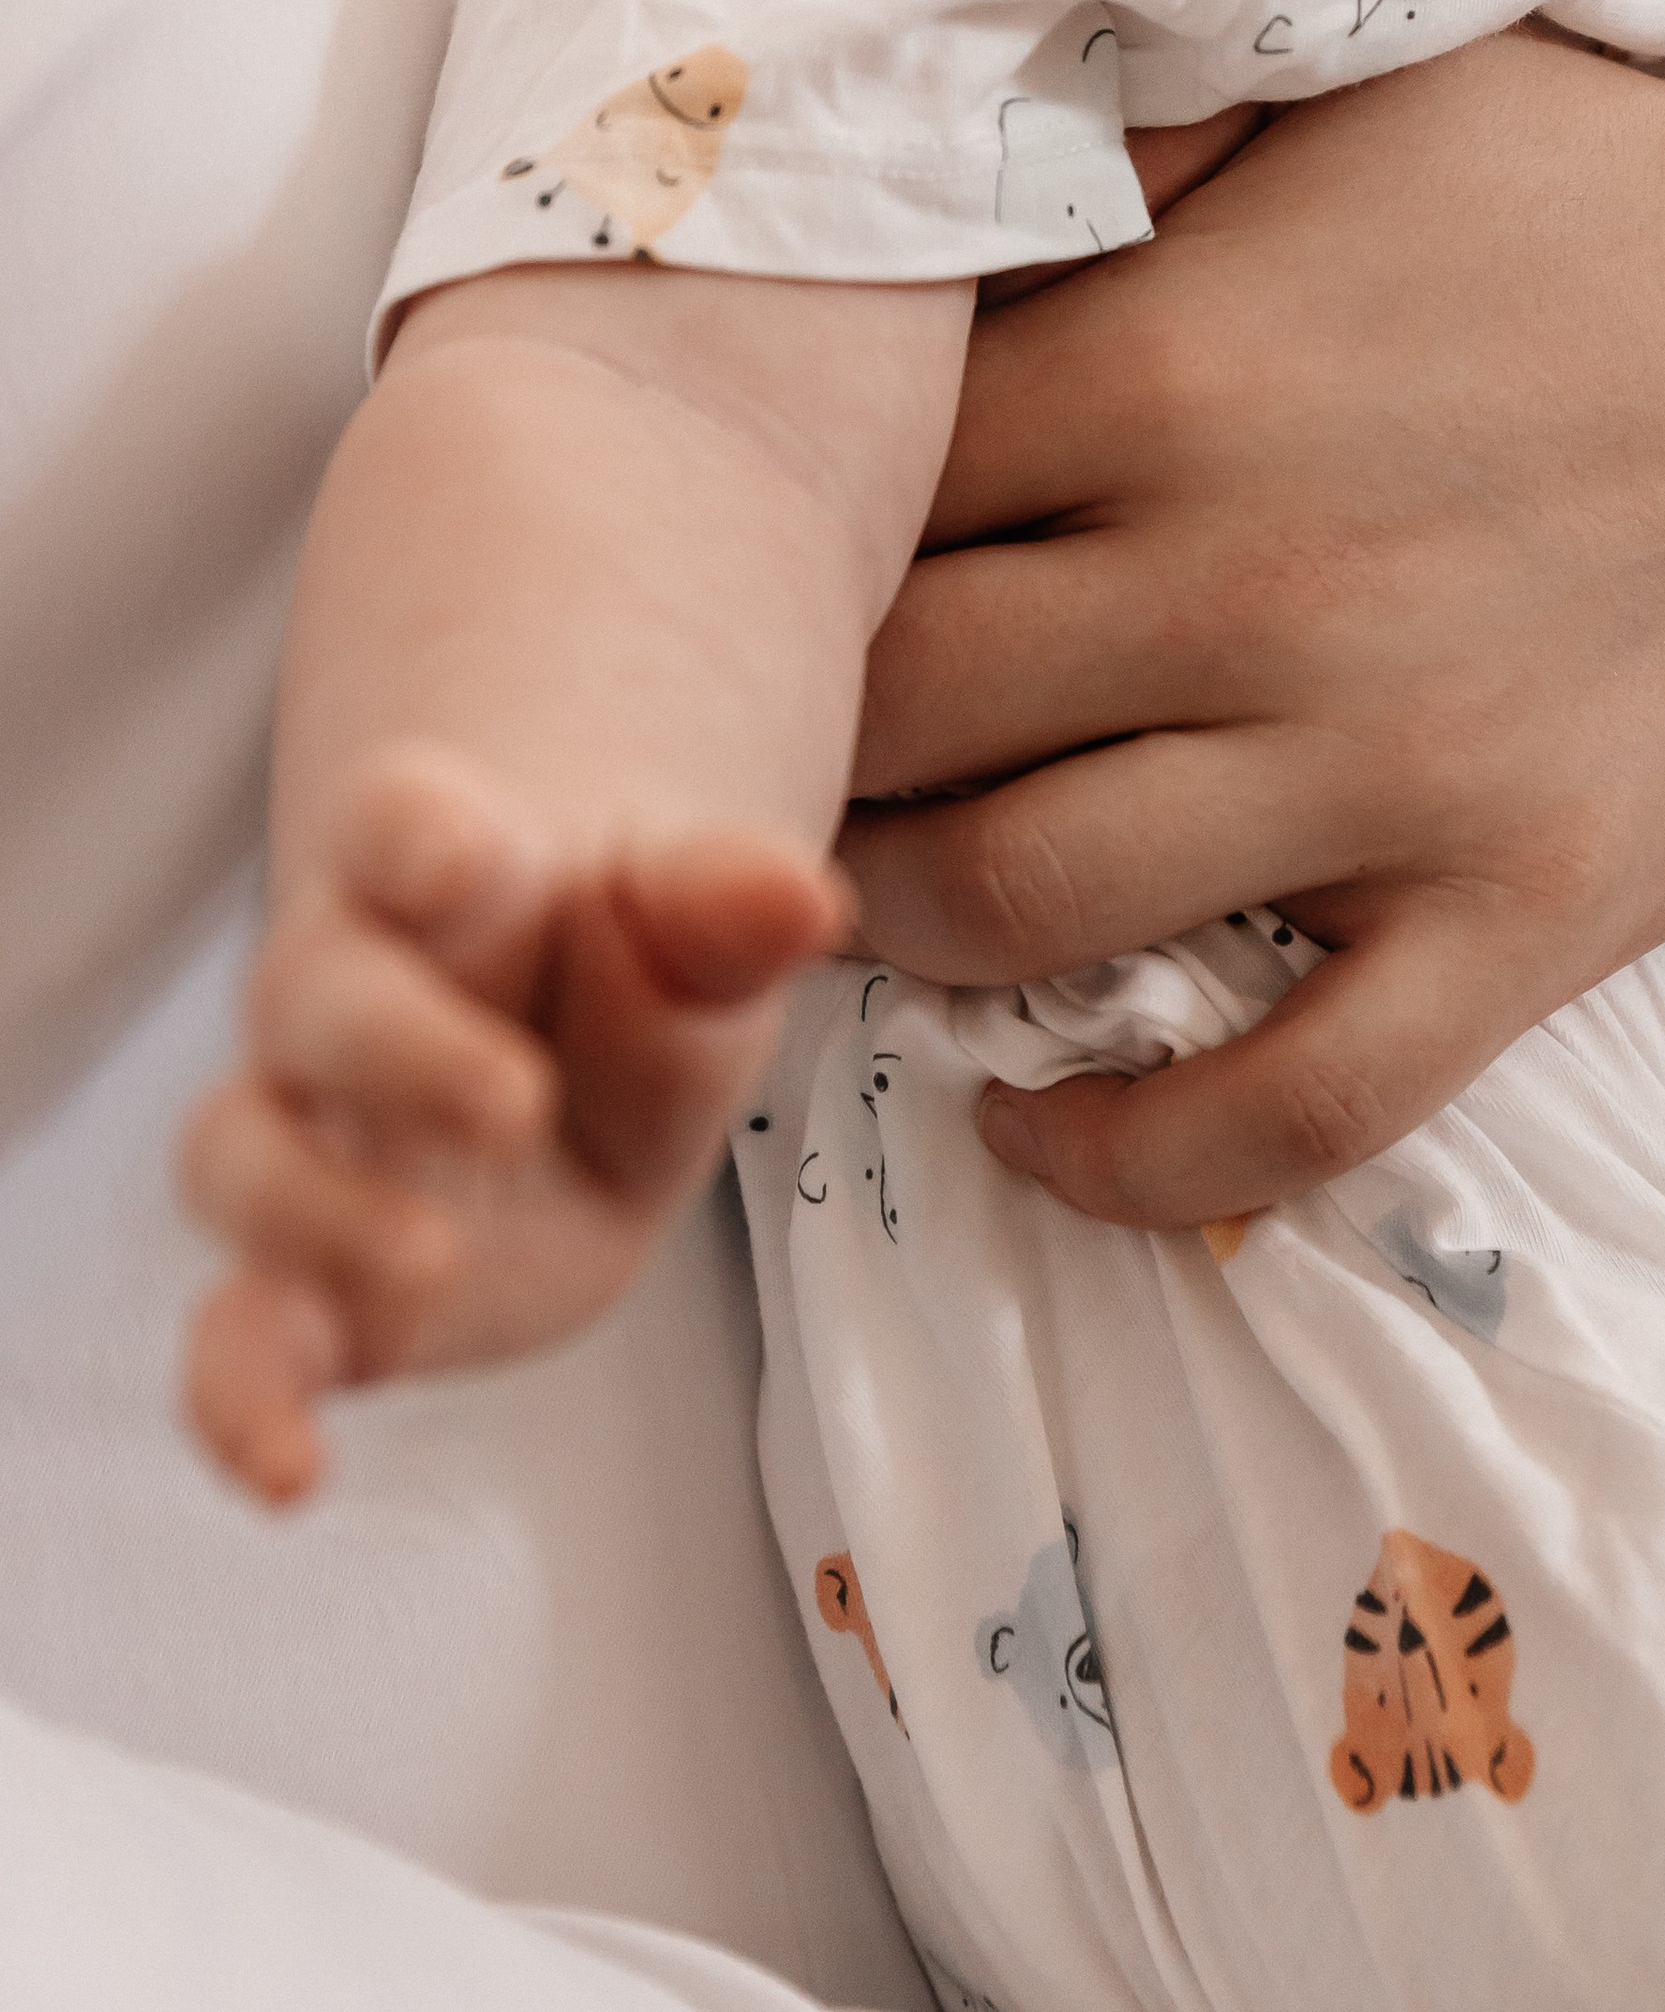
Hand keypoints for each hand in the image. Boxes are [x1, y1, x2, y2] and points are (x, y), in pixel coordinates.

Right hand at [181, 748, 842, 1502]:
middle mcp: (349, 996)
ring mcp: (318, 1140)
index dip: (408, 828)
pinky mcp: (316, 1285)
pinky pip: (237, 1339)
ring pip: (240, 1156)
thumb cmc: (636, 972)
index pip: (393, 820)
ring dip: (316, 1213)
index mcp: (445, 873)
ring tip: (429, 1258)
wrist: (588, 1053)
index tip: (451, 846)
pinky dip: (239, 1405)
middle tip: (515, 1101)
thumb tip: (800, 895)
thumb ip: (730, 909)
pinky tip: (288, 1472)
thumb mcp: (705, 933)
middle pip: (315, 997)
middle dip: (401, 1051)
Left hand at [846, 30, 1664, 1229]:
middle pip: (895, 719)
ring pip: (1024, 912)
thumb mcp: (1361, 88)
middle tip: (790, 760)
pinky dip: (1133, 1154)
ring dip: (909, 932)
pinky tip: (1044, 1134)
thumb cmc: (1600, 187)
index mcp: (1169, 358)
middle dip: (809, 751)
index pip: (858, 502)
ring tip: (886, 905)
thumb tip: (944, 132)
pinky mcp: (1527, 901)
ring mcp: (1390, 757)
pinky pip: (1287, 1101)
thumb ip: (1139, 133)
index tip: (767, 579)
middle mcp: (1245, 572)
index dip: (783, 551)